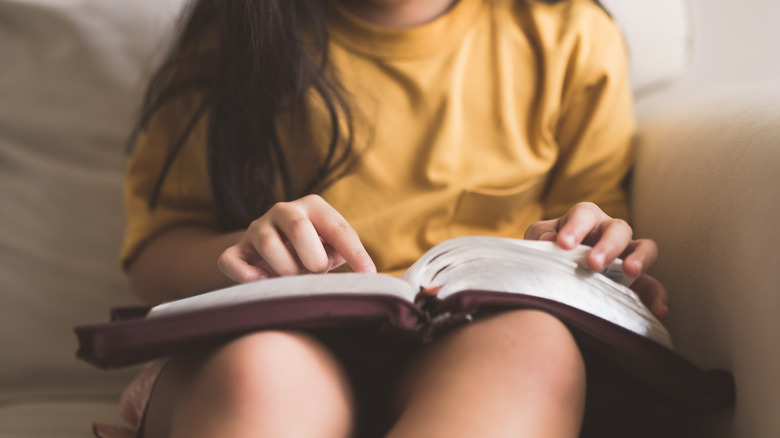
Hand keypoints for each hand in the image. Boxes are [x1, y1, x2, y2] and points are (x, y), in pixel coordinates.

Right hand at [218, 195, 375, 282]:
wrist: (268, 250)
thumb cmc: (311, 250)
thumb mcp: (332, 247)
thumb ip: (346, 253)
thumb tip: (367, 274)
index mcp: (312, 207)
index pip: (337, 227)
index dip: (354, 252)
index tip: (368, 274)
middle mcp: (283, 211)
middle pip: (298, 227)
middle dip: (312, 258)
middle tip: (316, 273)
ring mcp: (256, 229)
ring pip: (267, 244)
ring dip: (285, 270)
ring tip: (293, 280)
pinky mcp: (235, 250)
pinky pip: (231, 261)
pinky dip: (247, 276)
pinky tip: (264, 283)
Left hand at [524, 202, 669, 318]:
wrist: (553, 270)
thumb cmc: (548, 246)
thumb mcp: (539, 236)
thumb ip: (541, 234)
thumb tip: (547, 240)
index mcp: (586, 217)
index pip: (584, 215)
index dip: (576, 227)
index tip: (563, 244)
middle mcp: (610, 232)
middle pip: (619, 229)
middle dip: (608, 245)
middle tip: (593, 263)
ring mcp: (626, 254)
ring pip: (645, 248)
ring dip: (641, 259)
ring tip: (632, 272)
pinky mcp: (636, 281)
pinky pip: (653, 286)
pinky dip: (659, 296)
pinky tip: (658, 311)